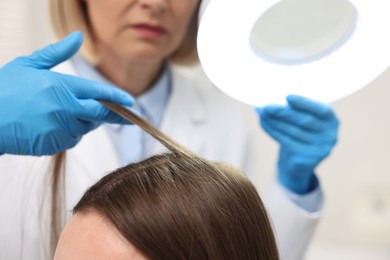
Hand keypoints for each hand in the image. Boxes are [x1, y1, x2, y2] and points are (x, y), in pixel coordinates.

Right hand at [0, 32, 133, 155]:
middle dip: (114, 115)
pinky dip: (69, 133)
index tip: (131, 103)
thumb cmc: (3, 90)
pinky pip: (71, 140)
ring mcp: (60, 128)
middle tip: (124, 115)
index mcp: (62, 86)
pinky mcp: (54, 144)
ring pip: (86, 128)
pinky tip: (53, 125)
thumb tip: (78, 37)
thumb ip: (57, 52)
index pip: (99, 93)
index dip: (117, 98)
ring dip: (84, 122)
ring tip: (63, 113)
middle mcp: (65, 108)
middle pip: (100, 114)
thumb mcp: (29, 64)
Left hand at [257, 95, 338, 193]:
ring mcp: (321, 149)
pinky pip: (287, 142)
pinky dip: (273, 131)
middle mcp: (330, 135)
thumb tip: (274, 98)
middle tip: (267, 107)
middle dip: (283, 112)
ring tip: (262, 114)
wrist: (297, 161)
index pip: (322, 110)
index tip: (287, 97)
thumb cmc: (300, 132)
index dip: (305, 103)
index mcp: (332, 120)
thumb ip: (296, 109)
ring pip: (293, 132)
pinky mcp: (308, 160)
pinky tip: (264, 123)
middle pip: (304, 121)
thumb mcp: (304, 118)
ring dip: (275, 121)